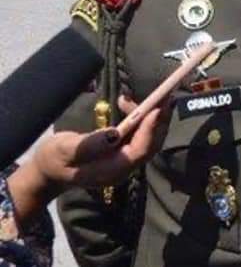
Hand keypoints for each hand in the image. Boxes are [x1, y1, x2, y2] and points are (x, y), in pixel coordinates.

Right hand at [32, 95, 171, 190]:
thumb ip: (88, 145)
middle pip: (150, 145)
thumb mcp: (64, 150)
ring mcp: (123, 162)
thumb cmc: (54, 159)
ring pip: (146, 139)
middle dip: (159, 120)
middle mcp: (123, 168)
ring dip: (149, 117)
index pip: (140, 150)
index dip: (151, 129)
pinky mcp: (121, 154)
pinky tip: (126, 105)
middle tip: (164, 95)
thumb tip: (113, 135)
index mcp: (111, 170)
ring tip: (134, 97)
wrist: (49, 171)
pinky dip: (139, 119)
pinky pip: (138, 136)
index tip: (157, 107)